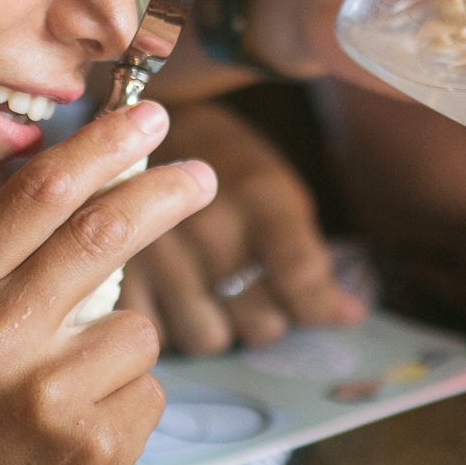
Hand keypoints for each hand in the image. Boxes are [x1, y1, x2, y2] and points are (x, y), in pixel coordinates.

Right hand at [0, 101, 215, 464]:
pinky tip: (75, 442)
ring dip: (124, 355)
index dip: (102, 144)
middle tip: (202, 175)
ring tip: (68, 400)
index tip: (146, 117)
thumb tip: (92, 188)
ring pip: (138, 329)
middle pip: (104, 232)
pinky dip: (125, 412)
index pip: (36, 193)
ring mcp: (43, 394)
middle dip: (166, 194)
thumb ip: (2, 269)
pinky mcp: (90, 447)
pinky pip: (146, 394)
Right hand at [119, 105, 365, 354]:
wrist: (152, 125)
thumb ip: (310, 256)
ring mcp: (157, 250)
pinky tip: (173, 300)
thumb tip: (348, 316)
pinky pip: (157, 336)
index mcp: (259, 194)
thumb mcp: (280, 190)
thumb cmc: (228, 162)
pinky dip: (169, 328)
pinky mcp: (117, 270)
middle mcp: (208, 224)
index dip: (318, 307)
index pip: (301, 276)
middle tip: (256, 293)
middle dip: (267, 317)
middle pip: (259, 322)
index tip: (317, 307)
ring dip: (218, 327)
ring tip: (214, 297)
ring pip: (208, 339)